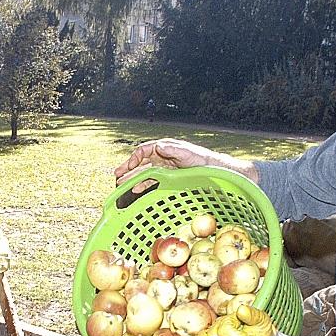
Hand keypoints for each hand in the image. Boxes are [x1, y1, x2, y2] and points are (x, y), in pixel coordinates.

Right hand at [113, 139, 254, 191]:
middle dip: (128, 170)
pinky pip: (153, 180)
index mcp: (165, 148)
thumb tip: (158, 145)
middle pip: (141, 163)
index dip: (132, 159)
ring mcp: (166, 167)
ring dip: (133, 179)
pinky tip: (136, 190)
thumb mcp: (189, 154)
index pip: (143, 151)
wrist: (218, 171)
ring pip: (145, 173)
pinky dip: (144, 185)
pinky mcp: (170, 177)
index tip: (125, 169)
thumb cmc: (205, 160)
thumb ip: (174, 149)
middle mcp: (163, 156)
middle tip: (116, 178)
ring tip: (122, 186)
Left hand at [180, 304, 292, 335]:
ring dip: (207, 334)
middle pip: (211, 334)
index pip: (223, 327)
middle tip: (232, 326)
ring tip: (219, 331)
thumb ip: (252, 314)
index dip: (230, 319)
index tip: (238, 320)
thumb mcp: (263, 321)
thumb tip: (240, 310)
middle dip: (219, 325)